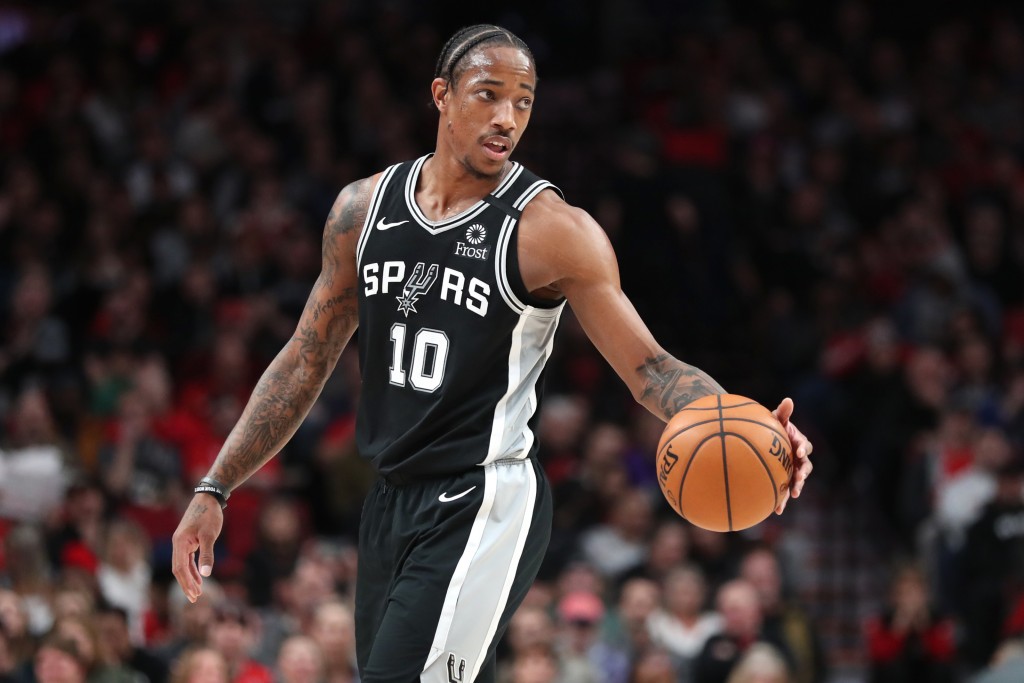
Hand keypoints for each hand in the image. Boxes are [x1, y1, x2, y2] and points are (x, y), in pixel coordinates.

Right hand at [171, 494, 223, 602]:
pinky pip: (188, 558)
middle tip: (195, 599)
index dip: (186, 583)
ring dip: (189, 578)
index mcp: (180, 543)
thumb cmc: (209, 515)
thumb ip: (207, 554)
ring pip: (183, 565)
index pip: (179, 568)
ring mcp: (182, 542)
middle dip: (186, 584)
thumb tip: (205, 574)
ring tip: (197, 592)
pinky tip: (199, 576)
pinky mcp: (189, 540)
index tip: (194, 595)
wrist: (209, 498)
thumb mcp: (210, 535)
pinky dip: (192, 568)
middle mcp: (178, 543)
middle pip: (178, 569)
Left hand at [773, 397, 812, 513]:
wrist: (764, 439)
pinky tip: (775, 510)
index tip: (800, 451)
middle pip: (806, 467)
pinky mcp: (785, 479)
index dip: (804, 448)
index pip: (805, 446)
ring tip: (793, 494)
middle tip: (800, 478)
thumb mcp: (777, 419)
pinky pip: (784, 490)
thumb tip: (788, 400)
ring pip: (798, 480)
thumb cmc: (772, 427)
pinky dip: (782, 500)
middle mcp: (799, 458)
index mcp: (799, 443)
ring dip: (796, 487)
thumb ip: (783, 413)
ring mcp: (793, 469)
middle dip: (803, 474)